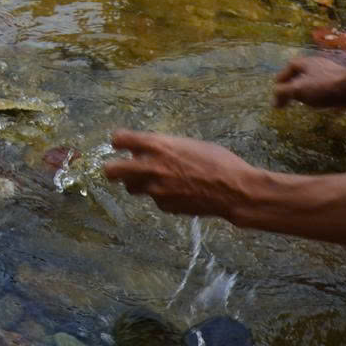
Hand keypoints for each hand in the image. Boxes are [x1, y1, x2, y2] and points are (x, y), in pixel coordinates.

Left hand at [103, 131, 256, 217]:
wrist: (234, 190)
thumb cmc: (217, 161)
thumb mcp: (188, 144)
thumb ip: (164, 147)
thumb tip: (147, 151)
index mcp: (157, 146)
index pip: (120, 139)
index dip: (118, 140)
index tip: (120, 143)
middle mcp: (151, 167)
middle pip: (112, 171)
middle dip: (111, 169)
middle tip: (116, 168)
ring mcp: (156, 190)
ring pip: (131, 188)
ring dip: (137, 182)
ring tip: (154, 179)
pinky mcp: (165, 206)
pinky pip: (155, 199)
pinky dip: (161, 195)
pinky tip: (179, 192)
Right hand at [271, 53, 345, 112]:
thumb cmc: (323, 87)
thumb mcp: (297, 89)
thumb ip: (283, 93)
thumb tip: (274, 102)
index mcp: (307, 63)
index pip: (290, 66)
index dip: (282, 77)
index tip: (277, 89)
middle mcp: (319, 67)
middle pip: (303, 73)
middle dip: (295, 84)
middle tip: (289, 96)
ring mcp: (332, 76)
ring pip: (316, 82)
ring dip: (309, 92)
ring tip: (304, 104)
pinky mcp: (343, 87)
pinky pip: (328, 92)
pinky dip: (322, 99)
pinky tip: (322, 108)